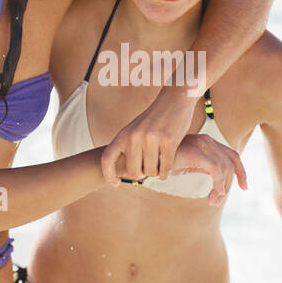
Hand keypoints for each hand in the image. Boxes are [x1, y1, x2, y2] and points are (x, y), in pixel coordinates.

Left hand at [101, 87, 236, 184]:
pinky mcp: (169, 141)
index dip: (108, 175)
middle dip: (142, 175)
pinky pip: (165, 168)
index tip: (115, 183)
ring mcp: (152, 138)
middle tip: (148, 170)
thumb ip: (129, 147)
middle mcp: (135, 136)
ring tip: (159, 165)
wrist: (174, 99)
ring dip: (156, 173)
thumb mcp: (135, 129)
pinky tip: (166, 170)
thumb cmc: (155, 118)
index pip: (107, 158)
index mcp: (123, 134)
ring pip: (151, 172)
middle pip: (133, 172)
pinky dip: (165, 173)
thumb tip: (129, 174)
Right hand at [163, 133, 248, 205]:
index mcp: (208, 142)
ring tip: (212, 201)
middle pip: (231, 163)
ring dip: (222, 188)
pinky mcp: (196, 152)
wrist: (148, 160)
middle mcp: (207, 140)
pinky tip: (214, 195)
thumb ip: (207, 169)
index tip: (244, 187)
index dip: (242, 172)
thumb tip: (222, 187)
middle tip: (216, 201)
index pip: (233, 155)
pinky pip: (215, 170)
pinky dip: (218, 184)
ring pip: (225, 168)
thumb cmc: (168, 163)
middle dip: (229, 185)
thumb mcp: (191, 165)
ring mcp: (201, 144)